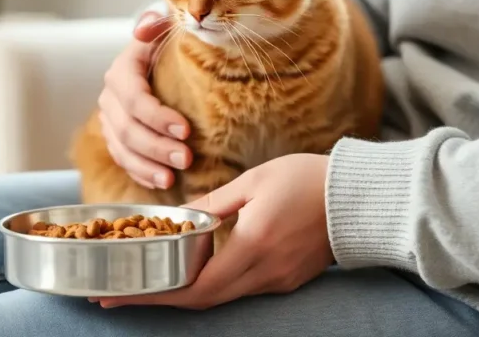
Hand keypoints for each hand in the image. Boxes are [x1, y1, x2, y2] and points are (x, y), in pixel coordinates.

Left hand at [97, 154, 334, 309]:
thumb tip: (181, 217)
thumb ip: (216, 203)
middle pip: (203, 300)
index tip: (117, 295)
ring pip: (222, 297)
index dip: (153, 295)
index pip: (194, 287)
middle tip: (120, 291)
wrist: (360, 197)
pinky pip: (243, 289)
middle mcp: (265, 272)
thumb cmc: (308, 179)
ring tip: (150, 280)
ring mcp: (279, 281)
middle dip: (159, 298)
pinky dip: (214, 284)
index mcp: (253, 245)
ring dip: (186, 292)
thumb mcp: (255, 181)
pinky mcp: (289, 280)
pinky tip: (194, 270)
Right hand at [98, 10, 191, 188]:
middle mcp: (110, 97)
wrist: (161, 60)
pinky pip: (124, 161)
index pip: (134, 98)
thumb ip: (157, 26)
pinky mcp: (116, 138)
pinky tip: (161, 182)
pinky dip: (141, 173)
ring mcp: (110, 120)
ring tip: (173, 178)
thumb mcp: (166, 30)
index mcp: (122, 71)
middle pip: (128, 129)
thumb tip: (146, 28)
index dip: (157, 117)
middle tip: (186, 159)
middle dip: (157, 147)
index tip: (186, 130)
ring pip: (123, 149)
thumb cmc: (168, 46)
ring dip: (148, 166)